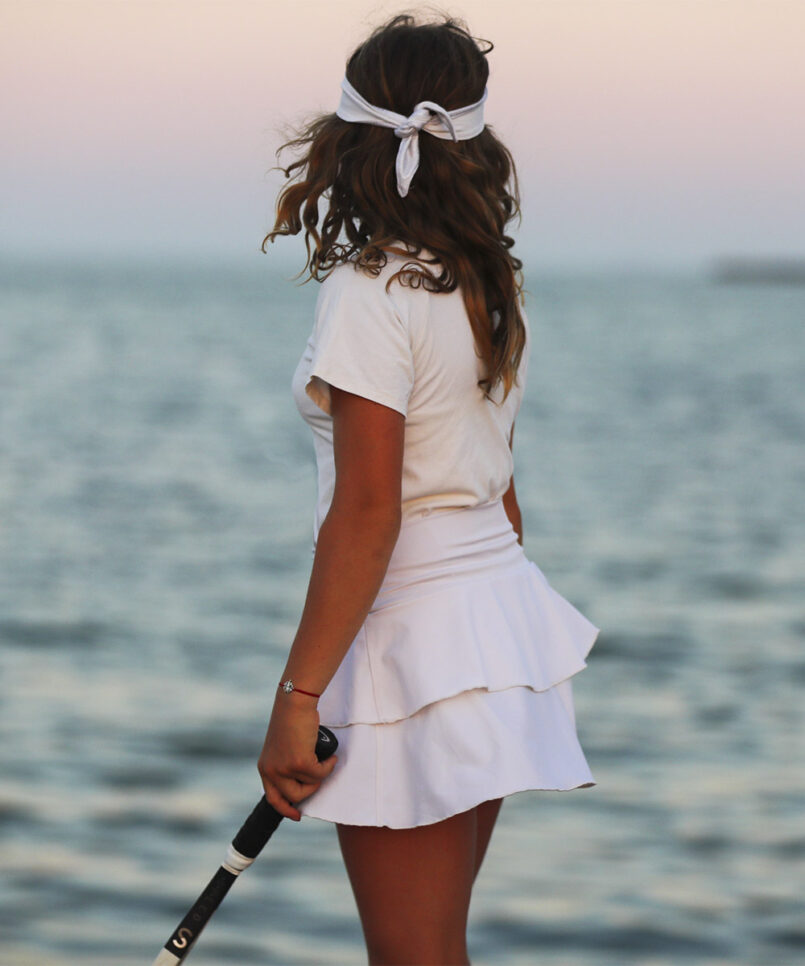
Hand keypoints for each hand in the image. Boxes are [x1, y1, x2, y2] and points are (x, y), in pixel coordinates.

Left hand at [257, 692, 337, 820]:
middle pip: (293, 797)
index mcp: (265, 768)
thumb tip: (302, 778)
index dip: (285, 809)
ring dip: (321, 775)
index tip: (296, 815)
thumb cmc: (291, 720)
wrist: (295, 703)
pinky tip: (331, 757)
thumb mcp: (281, 746)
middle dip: (310, 789)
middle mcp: (272, 771)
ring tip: (325, 760)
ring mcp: (285, 768)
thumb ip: (286, 762)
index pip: (272, 798)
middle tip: (318, 777)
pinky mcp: (299, 762)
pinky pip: (320, 773)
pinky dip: (328, 766)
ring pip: (310, 785)